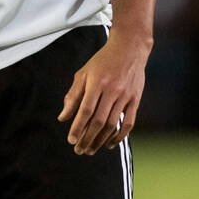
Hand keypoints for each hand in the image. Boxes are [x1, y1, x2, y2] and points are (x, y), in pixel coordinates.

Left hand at [57, 36, 146, 154]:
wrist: (129, 48)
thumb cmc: (102, 61)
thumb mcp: (83, 73)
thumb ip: (73, 95)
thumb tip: (62, 118)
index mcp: (96, 82)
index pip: (85, 110)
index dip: (77, 127)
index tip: (71, 141)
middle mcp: (112, 90)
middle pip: (98, 121)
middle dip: (87, 138)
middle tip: (79, 150)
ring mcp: (125, 95)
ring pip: (112, 124)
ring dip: (100, 140)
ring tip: (91, 150)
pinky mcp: (136, 99)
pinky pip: (128, 123)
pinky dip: (119, 136)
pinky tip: (110, 144)